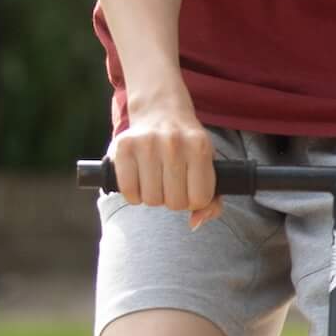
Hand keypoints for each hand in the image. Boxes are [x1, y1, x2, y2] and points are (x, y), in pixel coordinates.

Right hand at [108, 97, 219, 229]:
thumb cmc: (187, 146)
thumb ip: (212, 200)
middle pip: (174, 203)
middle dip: (174, 199)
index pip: (200, 199)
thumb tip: (195, 224)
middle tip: (171, 183)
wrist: (160, 111)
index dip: (194, 200)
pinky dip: (134, 194)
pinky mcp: (124, 147)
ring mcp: (147, 143)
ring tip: (156, 180)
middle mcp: (174, 143)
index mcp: (200, 147)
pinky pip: (129, 192)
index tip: (190, 187)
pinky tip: (140, 180)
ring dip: (154, 197)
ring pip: (151, 200)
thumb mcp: (207, 165)